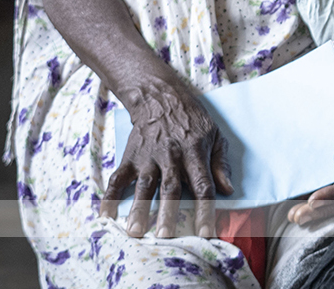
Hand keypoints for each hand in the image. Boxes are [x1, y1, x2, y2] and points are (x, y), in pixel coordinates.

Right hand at [99, 78, 233, 238]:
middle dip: (168, 212)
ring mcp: (148, 157)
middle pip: (170, 188)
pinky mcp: (130, 156)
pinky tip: (105, 215)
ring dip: (139, 209)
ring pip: (144, 185)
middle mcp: (171, 156)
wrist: (160, 97)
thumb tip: (228, 190)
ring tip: (135, 231)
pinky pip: (118, 178)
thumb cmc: (191, 118)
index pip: (202, 185)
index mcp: (195, 152)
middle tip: (165, 235)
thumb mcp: (214, 134)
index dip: (205, 209)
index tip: (205, 232)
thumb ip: (220, 163)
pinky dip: (110, 196)